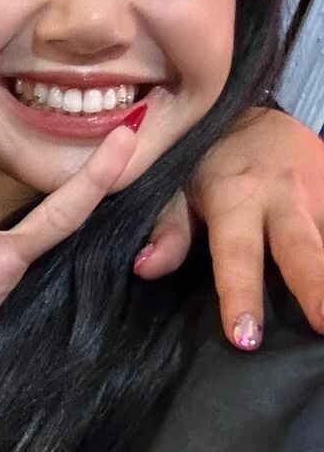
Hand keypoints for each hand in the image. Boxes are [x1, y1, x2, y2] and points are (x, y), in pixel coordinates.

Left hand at [133, 108, 323, 347]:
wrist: (258, 113)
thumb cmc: (209, 158)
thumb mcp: (178, 185)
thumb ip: (168, 229)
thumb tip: (145, 269)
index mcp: (237, 198)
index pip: (236, 254)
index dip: (240, 294)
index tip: (245, 337)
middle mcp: (285, 199)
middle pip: (303, 250)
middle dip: (317, 288)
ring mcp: (320, 197)